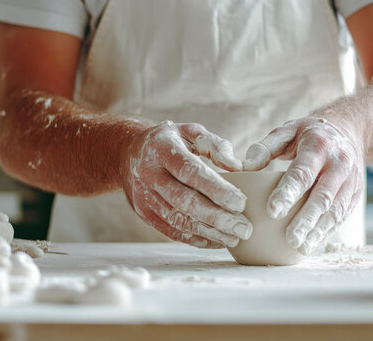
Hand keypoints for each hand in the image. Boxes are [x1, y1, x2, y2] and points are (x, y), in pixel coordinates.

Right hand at [121, 120, 252, 247]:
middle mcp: (148, 173)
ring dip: (209, 232)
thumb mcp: (189, 131)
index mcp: (161, 149)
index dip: (216, 189)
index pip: (190, 171)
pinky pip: (170, 231)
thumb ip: (214, 145)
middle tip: (244, 228)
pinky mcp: (143, 213)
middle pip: (184, 201)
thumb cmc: (169, 141)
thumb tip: (237, 166)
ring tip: (235, 238)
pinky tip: (217, 240)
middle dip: (217, 218)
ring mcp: (143, 196)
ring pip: (178, 220)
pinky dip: (195, 239)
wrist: (127, 153)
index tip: (241, 203)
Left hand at [243, 117, 363, 254]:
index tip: (272, 211)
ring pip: (335, 209)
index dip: (288, 193)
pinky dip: (328, 231)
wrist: (349, 130)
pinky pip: (342, 215)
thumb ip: (266, 147)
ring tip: (301, 247)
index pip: (302, 173)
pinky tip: (313, 242)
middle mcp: (339, 164)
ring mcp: (351, 180)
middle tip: (290, 238)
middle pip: (322, 196)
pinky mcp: (356, 194)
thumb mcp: (287, 130)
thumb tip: (244, 166)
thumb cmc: (310, 134)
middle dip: (306, 219)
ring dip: (318, 230)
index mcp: (318, 146)